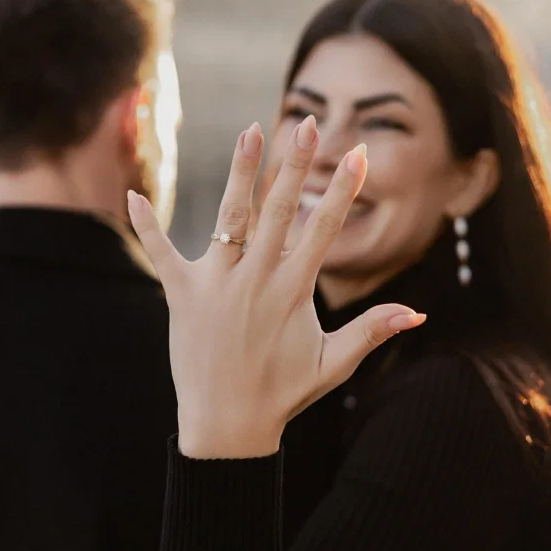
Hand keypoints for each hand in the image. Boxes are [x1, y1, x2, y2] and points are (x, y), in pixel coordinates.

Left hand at [128, 117, 425, 458]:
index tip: (359, 154)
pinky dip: (146, 226)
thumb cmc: (283, 394)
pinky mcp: (181, 295)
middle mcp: (255, 279)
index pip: (323, 229)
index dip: (344, 191)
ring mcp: (216, 284)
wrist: (228, 426)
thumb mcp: (333, 364)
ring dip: (241, 172)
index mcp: (293, 291)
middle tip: (310, 124)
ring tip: (251, 130)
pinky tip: (131, 196)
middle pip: (280, 210)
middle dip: (297, 164)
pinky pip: (160, 253)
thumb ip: (372, 331)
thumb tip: (419, 312)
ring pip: (230, 217)